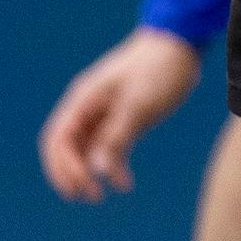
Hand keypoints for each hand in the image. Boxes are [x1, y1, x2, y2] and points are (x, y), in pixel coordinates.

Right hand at [39, 27, 203, 200]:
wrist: (181, 44)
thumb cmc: (159, 69)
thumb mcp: (139, 104)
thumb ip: (116, 136)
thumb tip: (96, 170)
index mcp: (83, 99)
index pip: (59, 139)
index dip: (64, 166)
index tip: (83, 186)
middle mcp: (87, 107)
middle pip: (65, 146)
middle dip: (71, 173)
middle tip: (89, 196)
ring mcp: (103, 112)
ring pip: (85, 148)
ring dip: (88, 172)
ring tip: (100, 196)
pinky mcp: (122, 117)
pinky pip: (107, 146)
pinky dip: (111, 165)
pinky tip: (125, 183)